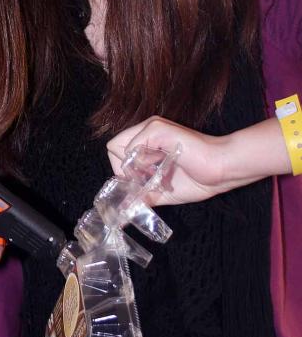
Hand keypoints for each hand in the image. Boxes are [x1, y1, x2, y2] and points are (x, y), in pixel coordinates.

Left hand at [107, 116, 232, 204]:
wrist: (222, 171)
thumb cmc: (199, 178)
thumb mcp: (162, 190)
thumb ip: (142, 196)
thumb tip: (122, 209)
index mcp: (148, 141)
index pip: (115, 152)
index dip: (123, 172)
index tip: (142, 183)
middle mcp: (147, 130)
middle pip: (113, 149)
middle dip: (126, 171)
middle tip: (148, 180)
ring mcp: (151, 128)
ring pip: (118, 148)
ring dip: (135, 169)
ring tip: (159, 174)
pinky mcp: (157, 129)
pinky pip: (131, 149)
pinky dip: (143, 164)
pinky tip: (163, 168)